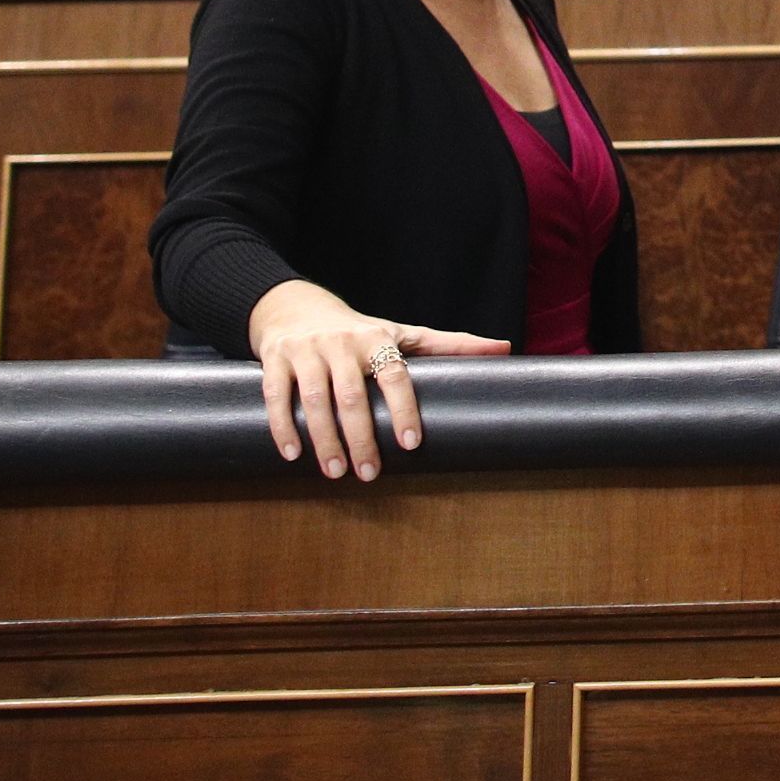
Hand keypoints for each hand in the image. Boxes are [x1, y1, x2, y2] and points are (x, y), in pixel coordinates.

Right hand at [246, 279, 509, 480]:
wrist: (293, 307)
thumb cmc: (358, 330)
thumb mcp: (401, 333)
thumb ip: (449, 345)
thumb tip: (505, 348)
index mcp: (377, 339)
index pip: (395, 375)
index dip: (404, 408)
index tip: (411, 444)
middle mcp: (342, 343)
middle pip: (353, 395)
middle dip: (361, 437)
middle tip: (369, 474)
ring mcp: (306, 351)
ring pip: (314, 399)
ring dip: (324, 439)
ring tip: (336, 472)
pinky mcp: (275, 359)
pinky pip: (276, 395)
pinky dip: (283, 425)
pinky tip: (292, 453)